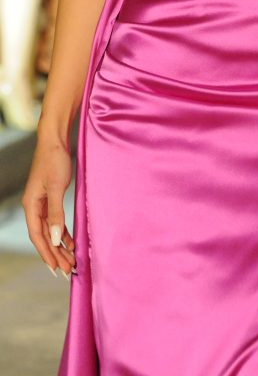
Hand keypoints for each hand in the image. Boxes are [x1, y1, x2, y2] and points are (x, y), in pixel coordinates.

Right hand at [21, 138, 76, 279]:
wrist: (55, 140)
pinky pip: (55, 221)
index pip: (38, 236)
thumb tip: (57, 239)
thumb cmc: (54, 161)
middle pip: (44, 236)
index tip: (57, 269)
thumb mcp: (57, 188)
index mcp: (31, 206)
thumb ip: (56, 214)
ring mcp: (42, 202)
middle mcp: (34, 207)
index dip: (47, 254)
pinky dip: (63, 232)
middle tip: (69, 271)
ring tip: (72, 260)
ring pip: (50, 230)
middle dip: (56, 254)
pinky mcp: (50, 197)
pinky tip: (71, 242)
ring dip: (60, 245)